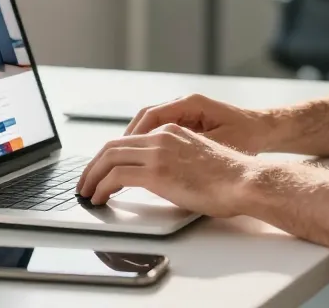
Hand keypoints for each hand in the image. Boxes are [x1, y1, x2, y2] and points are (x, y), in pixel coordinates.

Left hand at [75, 123, 258, 216]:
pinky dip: (102, 187)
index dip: (108, 156)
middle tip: (85, 182)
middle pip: (113, 145)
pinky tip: (99, 198)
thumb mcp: (195, 161)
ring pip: (109, 157)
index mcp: (171, 130)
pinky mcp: (156, 170)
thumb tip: (156, 183)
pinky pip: (116, 176)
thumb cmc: (228, 178)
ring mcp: (158, 151)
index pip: (128, 139)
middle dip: (93, 165)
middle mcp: (161, 135)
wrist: (243, 180)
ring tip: (87, 192)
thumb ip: (173, 164)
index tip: (100, 171)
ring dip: (93, 176)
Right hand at [123, 93, 277, 153]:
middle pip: (145, 117)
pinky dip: (148, 142)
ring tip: (120, 161)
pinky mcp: (189, 121)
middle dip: (126, 139)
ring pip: (150, 122)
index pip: (151, 116)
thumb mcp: (220, 145)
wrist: (266, 129)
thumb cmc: (248, 137)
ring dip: (135, 140)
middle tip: (110, 160)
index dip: (133, 136)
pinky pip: (160, 128)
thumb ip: (192, 150)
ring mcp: (186, 111)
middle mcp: (185, 104)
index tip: (120, 154)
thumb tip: (165, 163)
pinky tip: (141, 160)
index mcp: (191, 104)